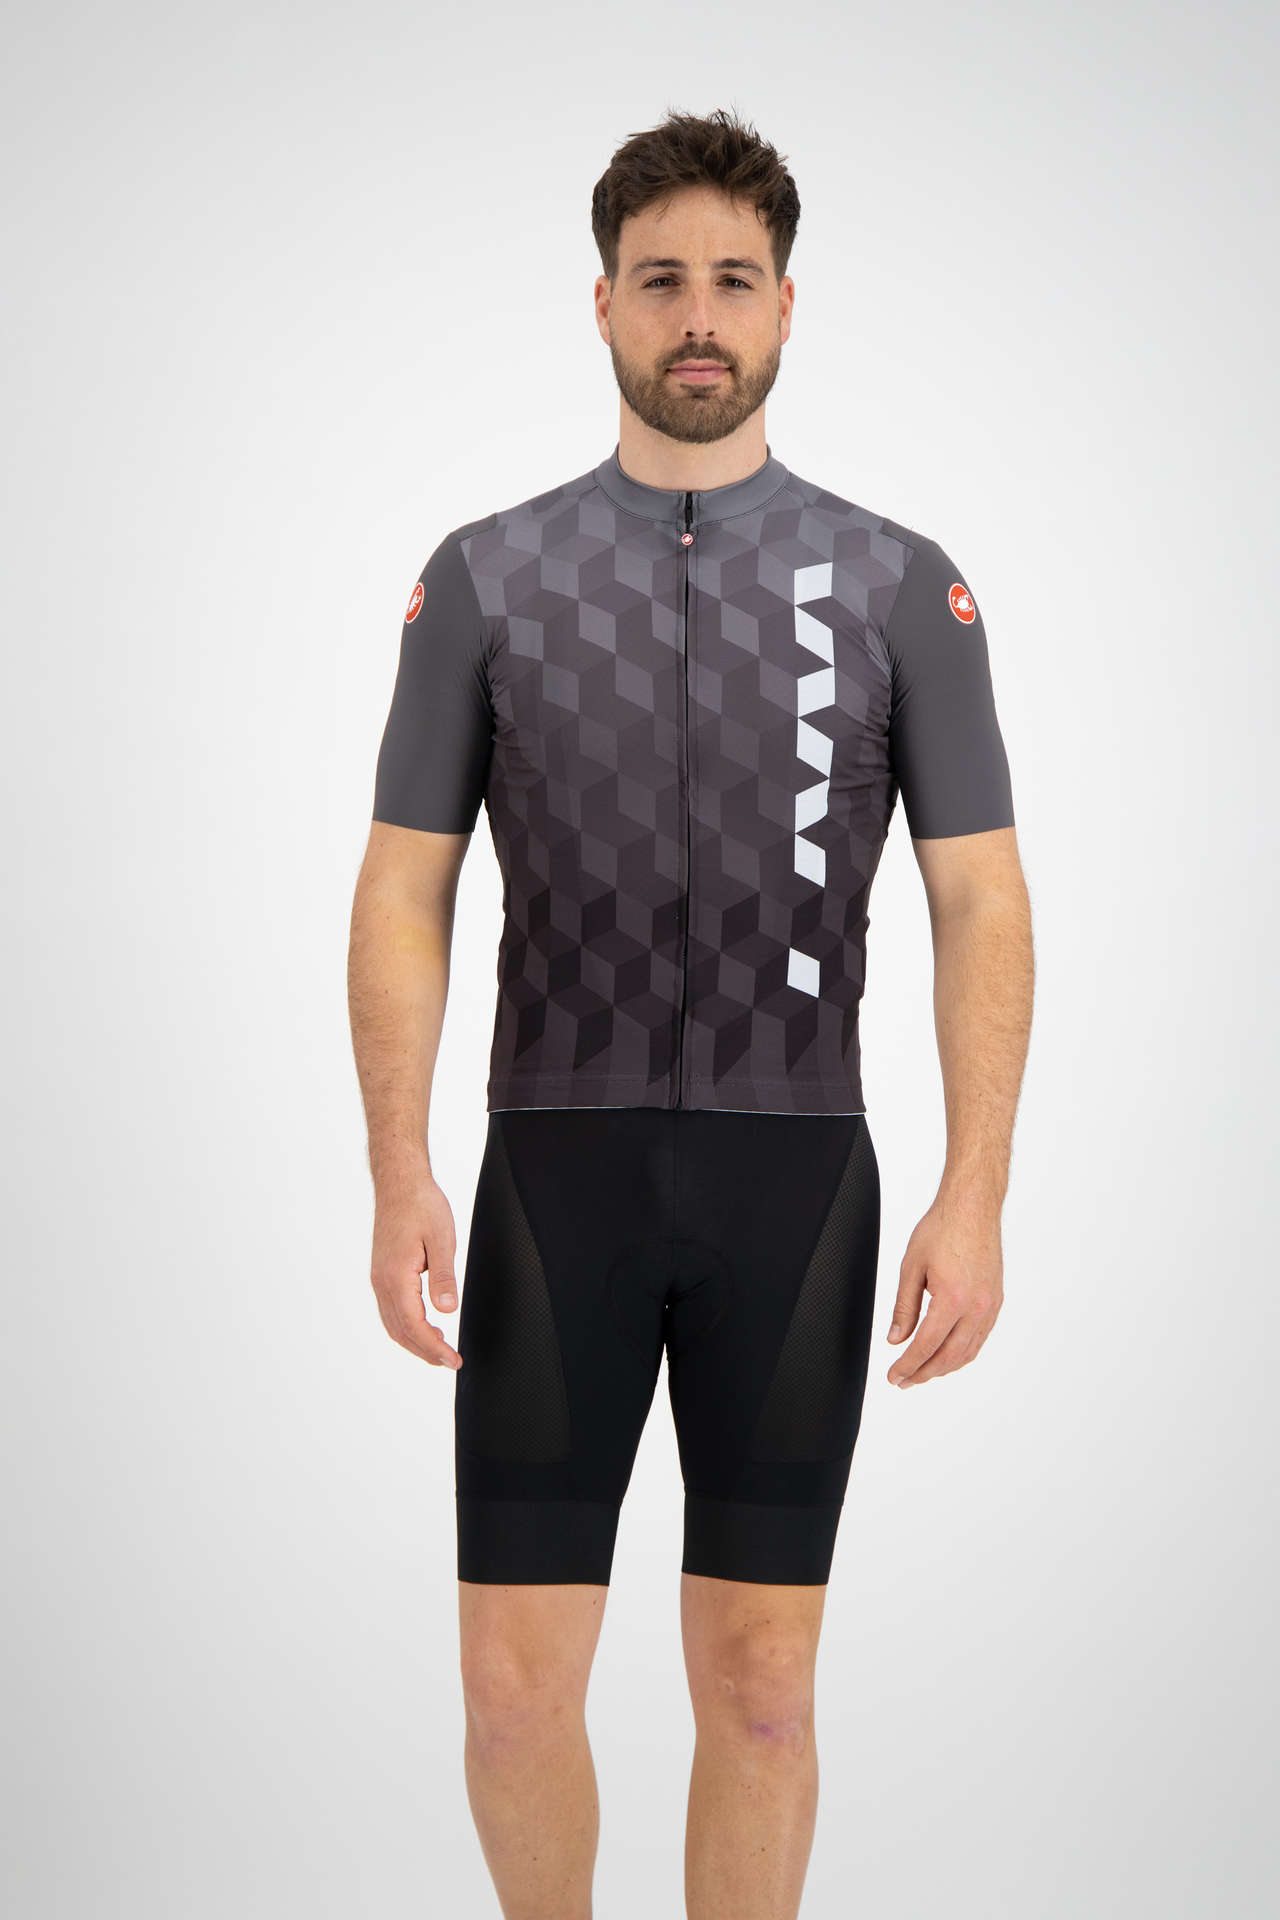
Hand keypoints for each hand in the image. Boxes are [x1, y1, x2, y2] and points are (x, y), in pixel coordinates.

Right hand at [369, 1162, 463, 1369]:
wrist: (399, 1182)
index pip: (415, 1325)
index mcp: (396, 1276)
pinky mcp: (382, 1273)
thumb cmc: (421, 1205)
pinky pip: (391, 1310)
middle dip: (425, 1352)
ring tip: (439, 1351)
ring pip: (393, 1323)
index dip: (434, 1348)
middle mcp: (382, 1282)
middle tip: (450, 1362)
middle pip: (400, 1331)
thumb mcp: (441, 1238)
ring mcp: (379, 1278)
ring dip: (414, 1342)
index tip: (453, 1360)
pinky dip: (406, 1326)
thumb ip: (443, 1277)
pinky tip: (424, 1326)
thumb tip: (446, 1311)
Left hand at [885, 1192, 1002, 1388]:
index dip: (908, 1365)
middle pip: (949, 1356)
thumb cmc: (941, 1229)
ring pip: (968, 1351)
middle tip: (904, 1381)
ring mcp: (990, 1305)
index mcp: (953, 1298)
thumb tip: (896, 1339)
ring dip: (944, 1367)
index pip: (926, 1345)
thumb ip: (904, 1307)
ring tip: (922, 1372)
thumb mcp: (911, 1267)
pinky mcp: (996, 1301)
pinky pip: (980, 1338)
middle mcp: (976, 1307)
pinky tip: (948, 1354)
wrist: (973, 1207)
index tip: (895, 1376)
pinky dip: (962, 1352)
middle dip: (924, 1373)